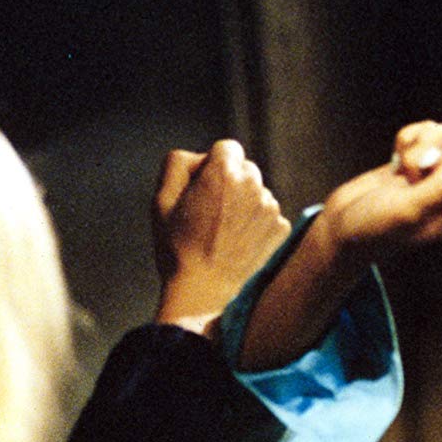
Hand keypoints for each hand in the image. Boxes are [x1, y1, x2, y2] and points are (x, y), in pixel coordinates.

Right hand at [153, 140, 291, 335]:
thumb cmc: (177, 248)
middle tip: (210, 214)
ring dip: (243, 204)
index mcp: (224, 172)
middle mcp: (254, 185)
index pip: (226, 148)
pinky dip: (255, 224)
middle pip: (245, 169)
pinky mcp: (281, 229)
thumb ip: (178, 163)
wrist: (203, 293)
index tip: (202, 190)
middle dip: (230, 183)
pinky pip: (267, 215)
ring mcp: (271, 208)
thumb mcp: (161, 199)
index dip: (211, 167)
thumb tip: (201, 158)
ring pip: (257, 192)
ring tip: (223, 232)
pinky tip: (238, 243)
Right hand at [318, 120, 441, 271]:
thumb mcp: (409, 210)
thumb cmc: (374, 229)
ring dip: (418, 145)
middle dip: (431, 150)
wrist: (340, 228)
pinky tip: (394, 162)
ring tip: (400, 171)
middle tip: (409, 177)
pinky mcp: (416, 159)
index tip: (429, 173)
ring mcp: (435, 173)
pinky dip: (406, 138)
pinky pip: (424, 130)